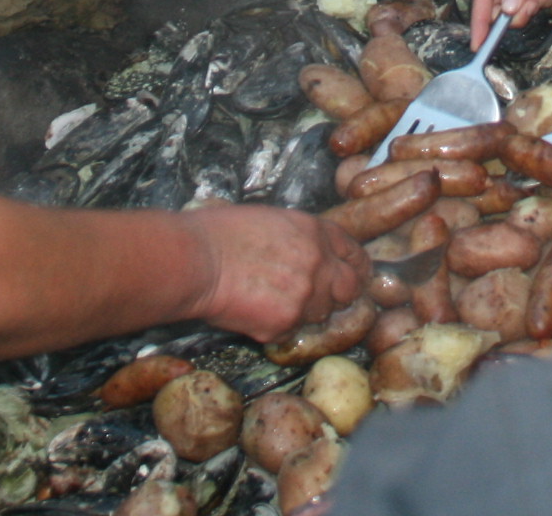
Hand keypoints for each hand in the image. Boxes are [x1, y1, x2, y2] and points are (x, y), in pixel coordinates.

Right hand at [183, 206, 368, 342]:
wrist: (196, 260)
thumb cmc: (219, 233)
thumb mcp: (270, 220)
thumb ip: (298, 238)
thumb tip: (305, 253)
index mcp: (315, 231)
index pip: (354, 252)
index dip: (355, 267)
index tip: (354, 276)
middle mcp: (319, 263)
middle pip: (349, 289)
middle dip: (338, 296)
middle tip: (318, 298)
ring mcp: (306, 296)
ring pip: (320, 314)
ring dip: (304, 312)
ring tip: (272, 302)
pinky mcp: (286, 324)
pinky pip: (291, 332)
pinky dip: (276, 328)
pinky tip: (254, 314)